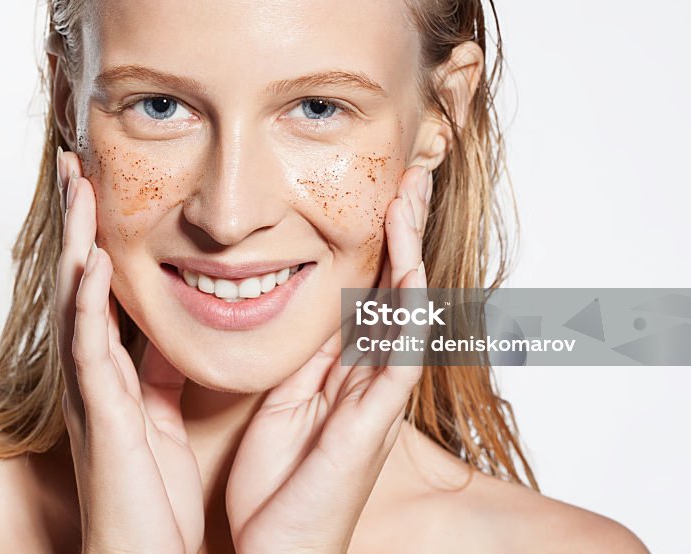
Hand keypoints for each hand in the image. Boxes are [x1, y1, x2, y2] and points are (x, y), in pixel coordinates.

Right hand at [54, 148, 204, 553]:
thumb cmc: (154, 499)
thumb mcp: (161, 420)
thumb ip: (160, 374)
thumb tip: (170, 335)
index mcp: (112, 373)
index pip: (98, 289)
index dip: (92, 235)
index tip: (95, 185)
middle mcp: (91, 375)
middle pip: (77, 282)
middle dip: (74, 222)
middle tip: (73, 165)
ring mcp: (90, 393)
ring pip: (75, 303)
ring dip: (74, 243)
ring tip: (77, 190)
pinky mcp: (99, 417)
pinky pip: (91, 350)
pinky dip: (88, 303)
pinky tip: (91, 261)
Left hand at [225, 164, 432, 553]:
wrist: (279, 551)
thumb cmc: (279, 486)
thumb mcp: (282, 403)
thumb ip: (300, 358)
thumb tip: (303, 312)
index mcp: (342, 371)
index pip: (367, 290)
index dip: (376, 241)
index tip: (378, 191)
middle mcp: (369, 377)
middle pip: (395, 288)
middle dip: (403, 231)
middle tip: (409, 174)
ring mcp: (377, 398)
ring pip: (405, 311)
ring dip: (409, 254)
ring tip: (411, 199)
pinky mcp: (374, 423)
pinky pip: (398, 359)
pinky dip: (407, 316)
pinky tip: (411, 276)